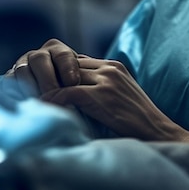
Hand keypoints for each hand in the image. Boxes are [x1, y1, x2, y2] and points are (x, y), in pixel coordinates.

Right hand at [5, 38, 79, 96]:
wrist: (51, 96)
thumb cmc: (68, 88)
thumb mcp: (75, 81)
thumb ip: (76, 82)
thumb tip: (79, 88)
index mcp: (57, 50)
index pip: (63, 55)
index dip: (68, 68)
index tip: (74, 83)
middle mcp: (38, 54)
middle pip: (40, 60)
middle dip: (48, 79)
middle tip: (54, 94)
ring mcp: (21, 65)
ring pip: (23, 70)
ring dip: (30, 86)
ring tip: (39, 102)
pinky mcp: (9, 78)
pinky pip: (8, 81)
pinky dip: (15, 91)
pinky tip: (23, 102)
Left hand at [40, 56, 188, 144]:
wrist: (155, 129)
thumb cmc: (136, 117)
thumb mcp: (120, 92)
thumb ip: (101, 85)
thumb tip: (74, 90)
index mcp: (114, 65)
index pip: (78, 61)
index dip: (61, 72)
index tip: (47, 82)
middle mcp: (110, 68)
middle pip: (71, 65)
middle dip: (53, 77)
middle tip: (33, 88)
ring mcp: (106, 80)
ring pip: (67, 76)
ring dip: (50, 87)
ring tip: (33, 96)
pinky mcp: (101, 95)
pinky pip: (68, 92)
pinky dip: (54, 99)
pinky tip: (45, 107)